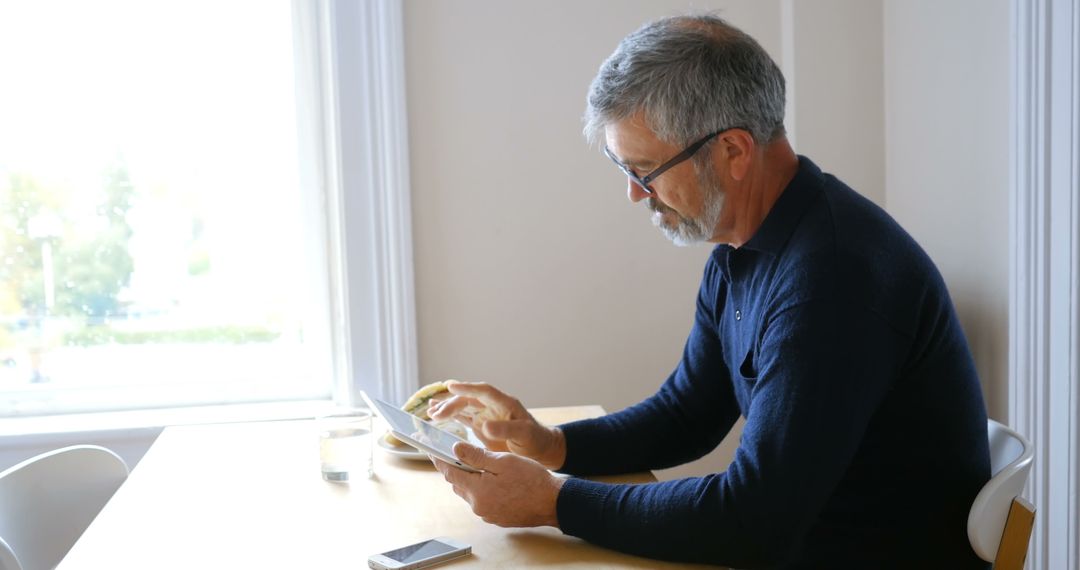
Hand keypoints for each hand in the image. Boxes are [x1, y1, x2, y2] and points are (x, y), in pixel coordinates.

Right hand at [428, 380, 565, 469]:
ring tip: (430, 412)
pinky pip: (462, 416)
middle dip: (451, 403)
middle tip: (435, 413)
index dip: (467, 387)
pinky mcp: (480, 423)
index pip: (484, 391)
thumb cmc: (535, 440)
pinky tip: (435, 414)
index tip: (450, 386)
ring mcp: (485, 413)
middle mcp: (493, 405)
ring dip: (446, 407)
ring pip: (462, 405)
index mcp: (505, 403)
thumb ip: (506, 430)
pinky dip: (449, 414)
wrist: (539, 448)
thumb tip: (484, 425)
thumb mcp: (524, 435)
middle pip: (468, 399)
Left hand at [432, 442, 563, 527]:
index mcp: (477, 490)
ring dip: (470, 480)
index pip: (450, 472)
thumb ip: (476, 456)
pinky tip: (494, 481)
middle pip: (458, 484)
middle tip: (457, 453)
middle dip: (456, 468)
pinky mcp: (497, 518)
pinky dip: (482, 490)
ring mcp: (488, 514)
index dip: (439, 460)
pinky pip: (482, 501)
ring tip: (478, 465)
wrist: (553, 502)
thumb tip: (455, 449)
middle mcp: (478, 506)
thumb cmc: (531, 479)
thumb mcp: (503, 461)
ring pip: (470, 493)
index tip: (431, 450)